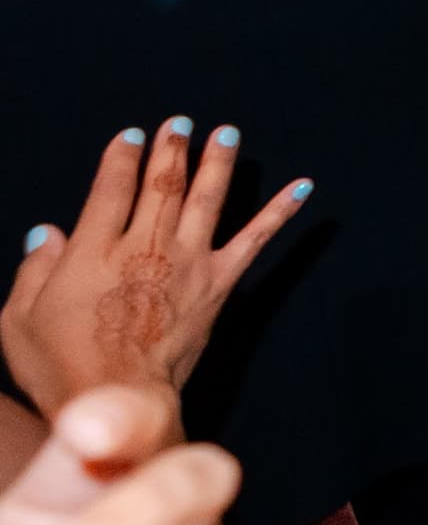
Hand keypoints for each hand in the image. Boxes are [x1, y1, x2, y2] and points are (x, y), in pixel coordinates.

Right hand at [3, 124, 309, 415]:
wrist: (117, 401)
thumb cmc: (60, 365)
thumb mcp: (18, 319)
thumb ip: (33, 270)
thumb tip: (45, 232)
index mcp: (92, 251)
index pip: (110, 188)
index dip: (120, 158)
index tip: (130, 136)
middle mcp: (143, 247)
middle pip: (162, 184)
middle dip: (171, 148)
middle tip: (179, 122)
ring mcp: (187, 263)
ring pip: (207, 199)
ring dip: (218, 163)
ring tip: (226, 133)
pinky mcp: (218, 285)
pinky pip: (256, 240)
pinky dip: (280, 211)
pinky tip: (303, 187)